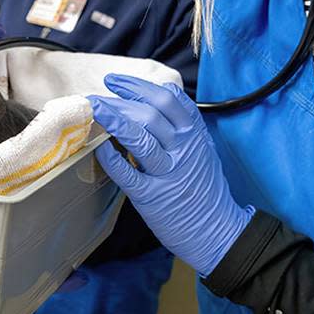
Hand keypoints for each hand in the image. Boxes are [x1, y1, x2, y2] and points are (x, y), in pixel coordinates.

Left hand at [88, 74, 252, 276]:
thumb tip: (152, 103)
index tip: (117, 83)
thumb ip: (182, 127)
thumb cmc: (205, 189)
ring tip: (94, 110)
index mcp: (194, 135)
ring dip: (114, 120)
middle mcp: (183, 150)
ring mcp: (168, 173)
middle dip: (120, 100)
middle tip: (96, 98)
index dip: (139, 86)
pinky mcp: (153, 197)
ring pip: (140, 137)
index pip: (169, 99)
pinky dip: (112, 158)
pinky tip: (99, 147)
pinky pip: (128, 173)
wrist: (218, 231)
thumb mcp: (202, 149)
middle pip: (150, 113)